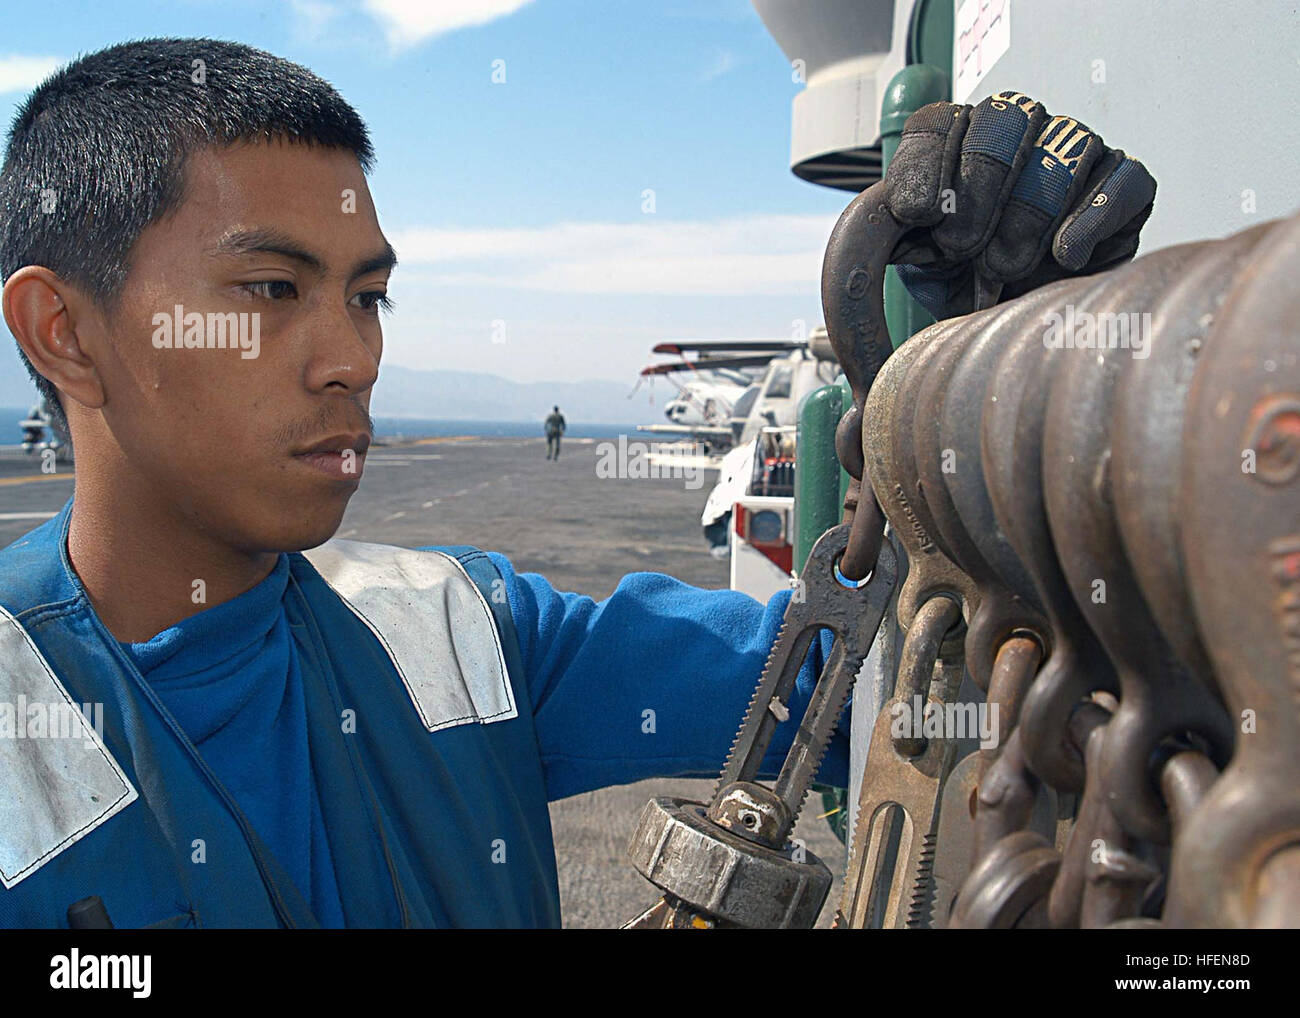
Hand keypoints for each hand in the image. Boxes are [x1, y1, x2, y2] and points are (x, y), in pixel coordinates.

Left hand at [884, 90, 1156, 319]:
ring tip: (1002, 267)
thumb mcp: (915, 260)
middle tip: (960, 247)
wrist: (1018, 320)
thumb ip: (894, 232)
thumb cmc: (963, 281)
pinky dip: (1092, 218)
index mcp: (960, 136)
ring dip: (1026, 215)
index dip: (926, 163)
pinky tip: (1064, 254)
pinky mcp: (1126, 182)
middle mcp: (1021, 128)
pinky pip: (1122, 180)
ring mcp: (1076, 149)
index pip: (941, 122)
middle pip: (1004, 122)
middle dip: (977, 191)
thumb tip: (880, 222)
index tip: (916, 212)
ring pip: (1061, 151)